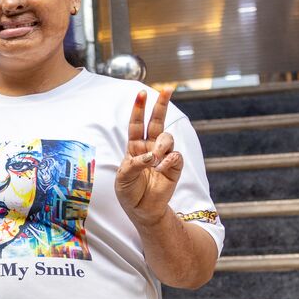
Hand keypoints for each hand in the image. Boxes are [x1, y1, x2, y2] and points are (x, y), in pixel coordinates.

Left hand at [115, 87, 182, 226]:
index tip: (141, 93)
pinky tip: (161, 168)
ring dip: (161, 145)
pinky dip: (168, 160)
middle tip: (166, 89)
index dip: (139, 108)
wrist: (143, 210)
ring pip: (167, 138)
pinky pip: (175, 156)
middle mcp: (149, 148)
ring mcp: (163, 156)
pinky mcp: (174, 166)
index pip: (136, 124)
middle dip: (161, 105)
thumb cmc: (129, 192)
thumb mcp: (123, 178)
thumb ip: (134, 164)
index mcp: (134, 147)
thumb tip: (150, 156)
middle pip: (156, 122)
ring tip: (154, 159)